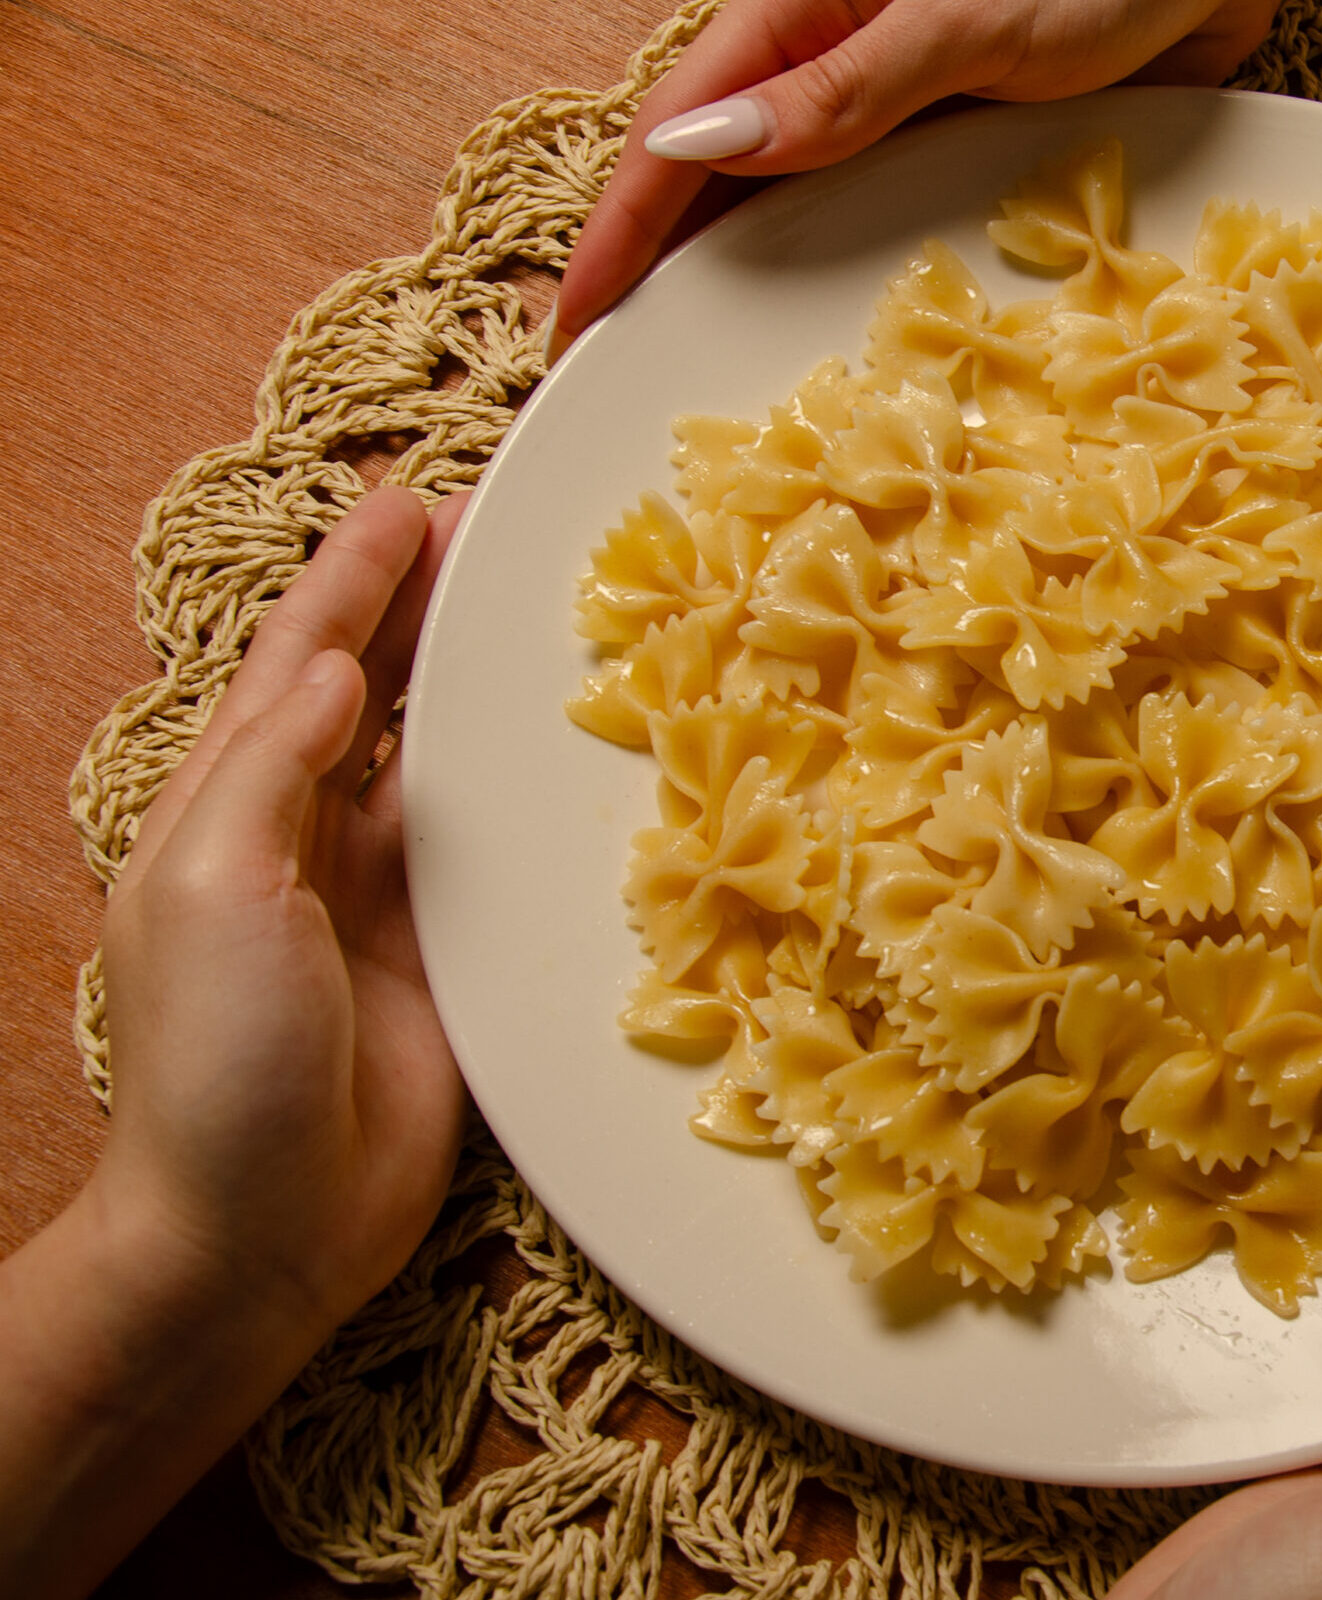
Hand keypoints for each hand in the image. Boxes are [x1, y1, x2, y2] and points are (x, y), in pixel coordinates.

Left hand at [99, 485, 467, 1333]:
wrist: (256, 1230)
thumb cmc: (214, 1061)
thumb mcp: (211, 891)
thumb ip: (273, 771)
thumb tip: (340, 673)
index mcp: (231, 810)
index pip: (299, 662)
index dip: (352, 580)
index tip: (411, 502)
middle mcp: (309, 840)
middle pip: (376, 693)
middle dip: (421, 610)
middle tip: (493, 532)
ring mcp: (384, 900)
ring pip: (440, 761)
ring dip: (480, 687)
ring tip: (542, 616)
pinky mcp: (451, 961)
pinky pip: (496, 853)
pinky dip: (526, 792)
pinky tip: (570, 754)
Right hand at [551, 0, 1281, 357]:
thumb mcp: (958, 22)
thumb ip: (843, 90)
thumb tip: (703, 148)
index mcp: (803, 15)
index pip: (676, 132)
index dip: (618, 230)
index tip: (574, 320)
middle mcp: (836, 66)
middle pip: (720, 180)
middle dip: (664, 271)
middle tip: (624, 376)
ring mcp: (899, 109)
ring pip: (796, 208)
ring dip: (751, 285)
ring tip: (708, 376)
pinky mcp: (965, 144)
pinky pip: (886, 222)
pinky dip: (850, 279)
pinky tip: (837, 339)